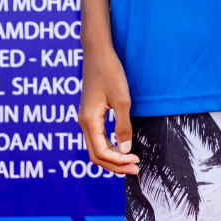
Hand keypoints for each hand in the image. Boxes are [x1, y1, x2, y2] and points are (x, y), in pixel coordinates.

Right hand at [79, 46, 139, 174]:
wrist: (98, 52)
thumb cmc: (110, 72)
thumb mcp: (122, 100)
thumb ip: (123, 126)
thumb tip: (126, 150)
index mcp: (89, 120)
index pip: (101, 152)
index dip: (119, 161)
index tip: (137, 160)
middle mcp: (84, 122)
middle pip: (96, 155)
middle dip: (116, 165)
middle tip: (136, 169)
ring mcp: (86, 119)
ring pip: (96, 148)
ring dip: (113, 158)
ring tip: (132, 161)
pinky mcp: (90, 114)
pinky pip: (98, 138)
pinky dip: (110, 148)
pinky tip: (122, 148)